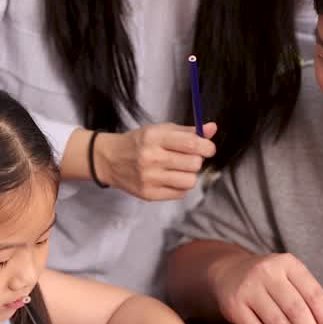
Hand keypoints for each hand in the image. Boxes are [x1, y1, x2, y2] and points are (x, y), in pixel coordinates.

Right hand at [95, 122, 217, 200]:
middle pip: (194, 164)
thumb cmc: (139, 143)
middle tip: (187, 158)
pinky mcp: (149, 194)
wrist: (110, 160)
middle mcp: (151, 158)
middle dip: (196, 160)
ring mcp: (149, 178)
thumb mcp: (160, 130)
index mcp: (155, 137)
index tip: (208, 148)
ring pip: (190, 181)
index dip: (207, 147)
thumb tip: (212, 129)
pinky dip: (180, 186)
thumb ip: (188, 131)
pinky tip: (170, 178)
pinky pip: (180, 193)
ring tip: (178, 169)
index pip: (192, 144)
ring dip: (189, 175)